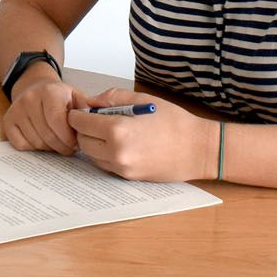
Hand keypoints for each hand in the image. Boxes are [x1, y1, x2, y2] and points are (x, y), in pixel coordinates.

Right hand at [2, 78, 86, 153]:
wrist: (35, 87)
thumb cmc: (59, 96)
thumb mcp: (76, 96)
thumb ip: (88, 108)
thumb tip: (100, 117)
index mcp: (49, 91)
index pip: (57, 122)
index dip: (69, 137)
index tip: (76, 142)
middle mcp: (29, 99)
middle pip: (47, 135)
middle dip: (62, 146)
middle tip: (70, 147)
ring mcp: (16, 110)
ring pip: (36, 142)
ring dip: (50, 148)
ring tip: (57, 142)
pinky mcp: (8, 121)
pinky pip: (21, 144)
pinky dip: (33, 148)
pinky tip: (42, 140)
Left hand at [69, 87, 215, 181]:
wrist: (199, 150)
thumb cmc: (174, 122)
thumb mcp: (141, 99)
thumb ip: (110, 98)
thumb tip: (90, 102)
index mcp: (117, 130)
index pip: (80, 123)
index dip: (77, 114)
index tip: (80, 110)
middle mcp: (116, 153)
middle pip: (82, 141)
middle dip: (83, 129)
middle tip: (94, 119)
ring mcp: (122, 168)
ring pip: (91, 156)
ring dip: (93, 143)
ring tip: (108, 131)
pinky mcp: (129, 178)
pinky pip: (105, 165)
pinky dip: (104, 154)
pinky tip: (118, 143)